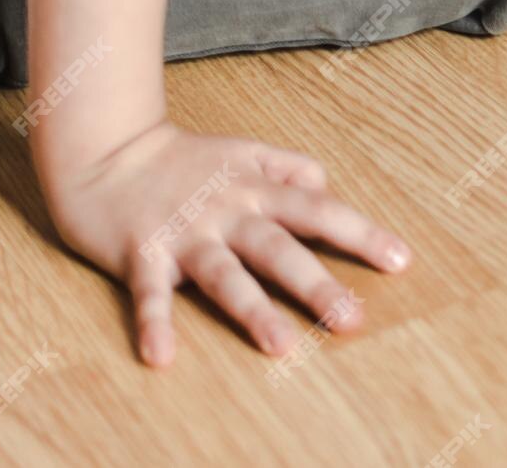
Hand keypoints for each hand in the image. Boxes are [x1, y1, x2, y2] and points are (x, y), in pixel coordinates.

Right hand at [39, 121, 410, 366]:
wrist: (106, 149)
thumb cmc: (183, 159)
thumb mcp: (245, 151)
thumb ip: (289, 167)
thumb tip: (326, 185)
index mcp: (256, 188)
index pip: (318, 210)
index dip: (360, 233)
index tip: (400, 260)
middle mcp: (227, 211)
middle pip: (279, 248)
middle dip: (316, 284)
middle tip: (352, 319)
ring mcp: (184, 233)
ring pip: (224, 274)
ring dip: (252, 310)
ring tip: (281, 346)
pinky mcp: (139, 254)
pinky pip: (147, 294)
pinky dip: (153, 324)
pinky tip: (161, 357)